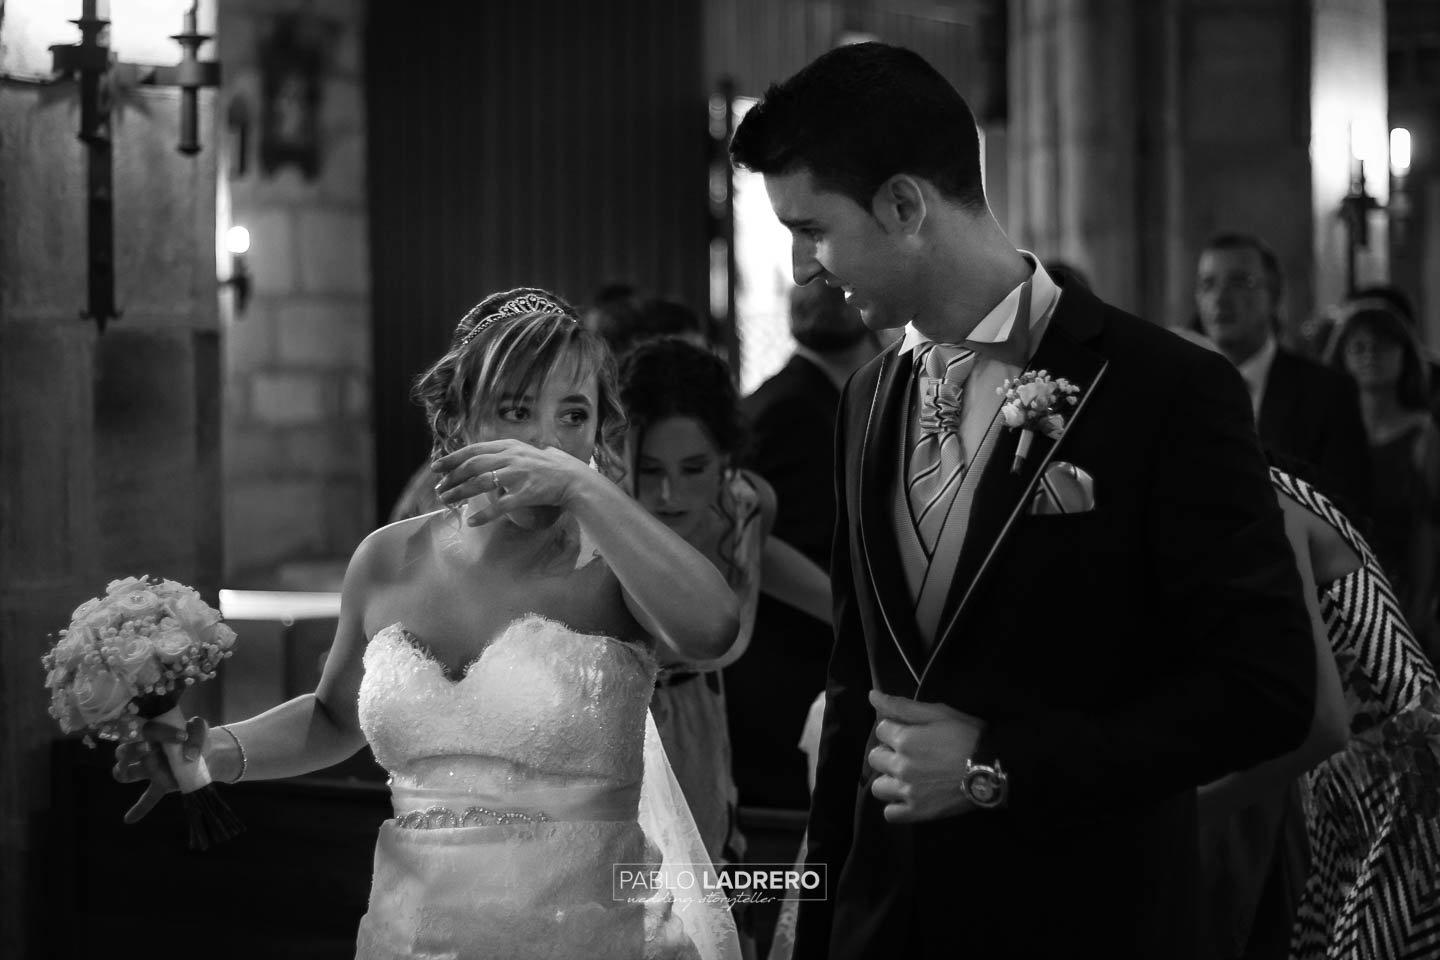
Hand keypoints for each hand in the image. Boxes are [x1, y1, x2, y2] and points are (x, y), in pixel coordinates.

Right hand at [112, 716, 208, 823]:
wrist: (207, 751)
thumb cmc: (195, 735)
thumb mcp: (198, 728)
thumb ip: (195, 736)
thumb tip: (190, 756)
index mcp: (152, 735)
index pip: (147, 731)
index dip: (161, 732)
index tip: (182, 735)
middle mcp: (145, 753)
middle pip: (122, 752)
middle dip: (130, 749)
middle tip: (148, 747)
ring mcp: (150, 771)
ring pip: (124, 773)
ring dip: (124, 771)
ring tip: (131, 770)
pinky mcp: (161, 786)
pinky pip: (147, 799)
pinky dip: (139, 808)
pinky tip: (130, 818)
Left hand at [431, 439, 591, 525]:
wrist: (572, 479)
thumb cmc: (547, 467)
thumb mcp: (524, 451)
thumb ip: (503, 453)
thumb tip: (479, 458)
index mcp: (508, 446)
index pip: (473, 450)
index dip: (452, 458)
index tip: (436, 468)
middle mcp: (511, 457)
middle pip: (472, 466)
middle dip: (451, 478)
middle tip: (439, 490)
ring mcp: (518, 475)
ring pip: (481, 483)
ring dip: (461, 493)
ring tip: (448, 502)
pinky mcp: (526, 493)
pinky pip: (500, 505)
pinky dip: (484, 514)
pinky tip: (472, 521)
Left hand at [866, 690, 983, 822]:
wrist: (992, 769)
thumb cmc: (967, 736)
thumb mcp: (938, 713)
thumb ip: (902, 706)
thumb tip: (872, 696)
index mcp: (904, 739)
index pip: (880, 730)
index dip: (895, 728)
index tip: (910, 732)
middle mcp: (900, 766)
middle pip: (875, 758)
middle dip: (888, 753)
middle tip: (909, 754)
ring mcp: (907, 792)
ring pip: (878, 787)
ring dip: (889, 781)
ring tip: (906, 778)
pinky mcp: (917, 812)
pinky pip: (890, 814)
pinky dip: (896, 807)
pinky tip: (908, 798)